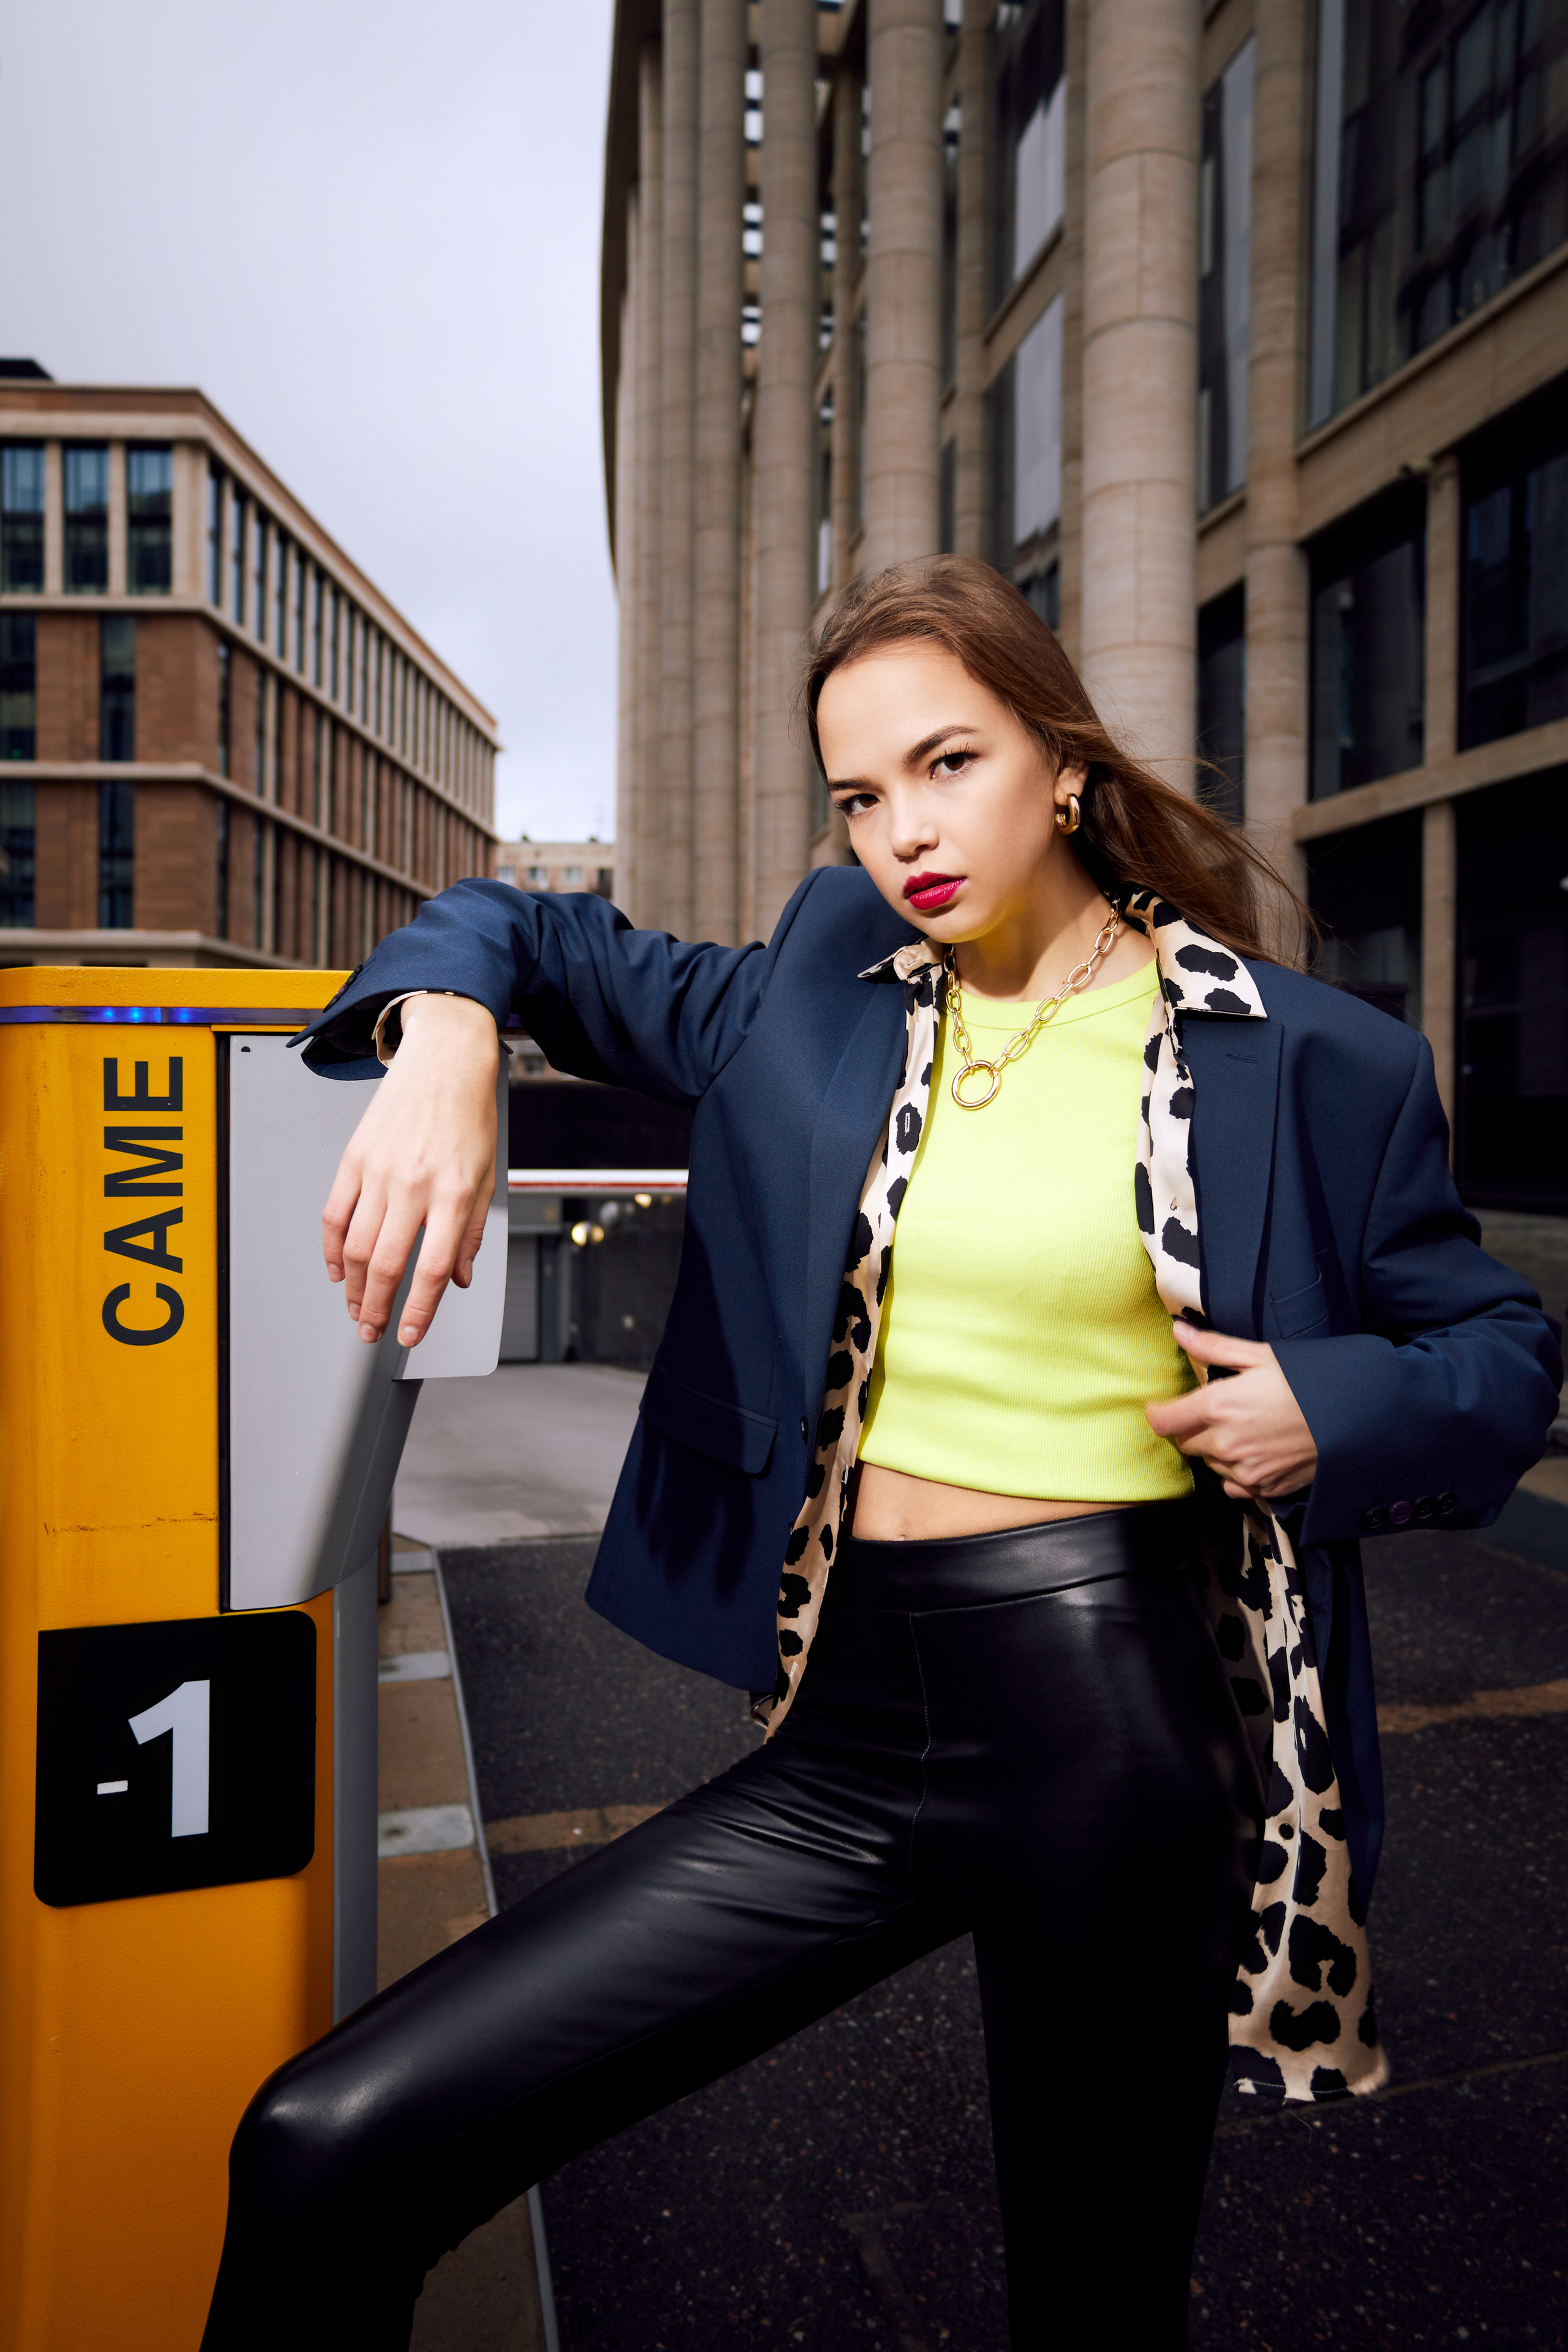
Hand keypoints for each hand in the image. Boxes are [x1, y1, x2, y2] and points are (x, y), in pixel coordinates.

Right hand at [322, 994, 499, 1346]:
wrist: (444, 1058)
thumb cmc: (468, 1115)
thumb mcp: (486, 1177)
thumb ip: (470, 1233)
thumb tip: (459, 1279)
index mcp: (452, 1193)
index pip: (432, 1268)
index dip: (419, 1311)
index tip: (410, 1335)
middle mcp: (413, 1183)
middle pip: (387, 1264)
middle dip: (377, 1309)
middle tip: (373, 1331)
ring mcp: (379, 1170)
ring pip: (356, 1246)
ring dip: (354, 1288)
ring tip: (358, 1308)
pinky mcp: (354, 1157)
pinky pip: (334, 1213)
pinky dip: (332, 1248)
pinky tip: (338, 1270)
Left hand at [1146, 1323, 1318, 1504]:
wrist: (1354, 1419)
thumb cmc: (1308, 1381)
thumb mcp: (1262, 1356)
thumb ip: (1214, 1347)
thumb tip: (1178, 1331)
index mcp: (1219, 1406)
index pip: (1165, 1420)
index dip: (1158, 1413)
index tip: (1161, 1408)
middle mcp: (1226, 1443)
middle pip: (1186, 1443)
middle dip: (1192, 1428)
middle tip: (1214, 1412)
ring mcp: (1244, 1470)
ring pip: (1209, 1463)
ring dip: (1215, 1449)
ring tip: (1242, 1429)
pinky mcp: (1263, 1489)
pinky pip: (1232, 1484)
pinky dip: (1236, 1472)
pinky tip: (1255, 1453)